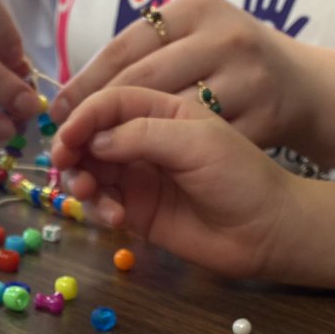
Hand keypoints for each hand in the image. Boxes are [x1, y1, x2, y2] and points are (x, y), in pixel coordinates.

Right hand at [51, 85, 291, 277]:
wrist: (268, 231)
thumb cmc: (242, 177)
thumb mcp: (196, 143)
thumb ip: (142, 135)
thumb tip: (92, 140)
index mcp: (162, 110)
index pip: (110, 102)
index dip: (84, 116)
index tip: (67, 136)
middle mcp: (145, 140)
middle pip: (91, 136)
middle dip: (73, 149)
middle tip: (67, 168)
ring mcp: (139, 176)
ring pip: (90, 170)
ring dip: (81, 180)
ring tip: (89, 196)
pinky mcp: (137, 211)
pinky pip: (101, 204)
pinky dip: (98, 209)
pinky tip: (116, 219)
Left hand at [52, 0, 325, 150]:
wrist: (306, 89)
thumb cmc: (231, 65)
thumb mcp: (193, 40)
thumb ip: (145, 57)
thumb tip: (74, 95)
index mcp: (198, 9)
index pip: (124, 48)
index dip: (86, 84)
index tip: (58, 112)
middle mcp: (225, 37)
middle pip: (142, 82)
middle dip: (98, 116)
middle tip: (68, 142)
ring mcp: (249, 77)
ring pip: (169, 116)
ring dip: (128, 145)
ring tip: (97, 164)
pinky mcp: (265, 118)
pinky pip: (202, 147)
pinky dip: (170, 162)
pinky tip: (145, 174)